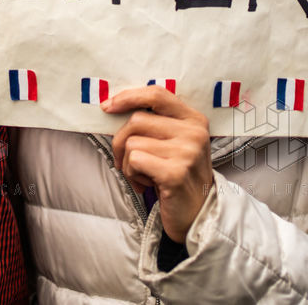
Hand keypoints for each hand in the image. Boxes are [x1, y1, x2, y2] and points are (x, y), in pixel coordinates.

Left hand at [105, 85, 214, 243]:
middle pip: (137, 120)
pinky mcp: (175, 173)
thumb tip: (113, 106)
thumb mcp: (175, 142)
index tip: (108, 106)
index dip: (128, 97)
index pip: (156, 94)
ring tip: (144, 175)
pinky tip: (146, 184)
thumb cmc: (178, 175)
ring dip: (128, 163)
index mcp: (193, 119)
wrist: (199, 214)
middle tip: (127, 161)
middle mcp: (193, 133)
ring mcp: (186, 152)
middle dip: (121, 141)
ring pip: (132, 143)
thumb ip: (154, 123)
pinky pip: (134, 161)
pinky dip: (131, 174)